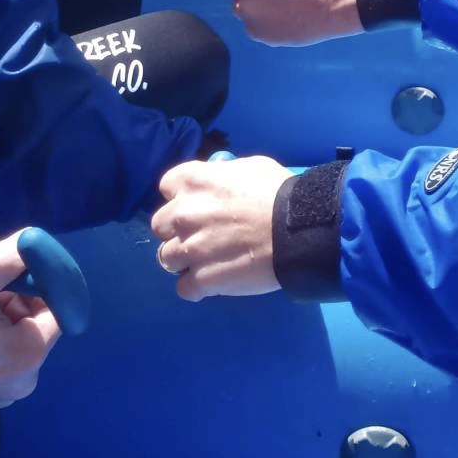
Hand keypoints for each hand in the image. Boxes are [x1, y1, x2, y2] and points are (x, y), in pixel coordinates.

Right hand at [0, 232, 63, 417]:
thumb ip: (4, 262)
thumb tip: (32, 238)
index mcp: (31, 353)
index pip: (57, 310)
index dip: (41, 288)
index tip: (17, 277)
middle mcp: (28, 380)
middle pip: (37, 328)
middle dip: (18, 306)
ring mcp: (7, 394)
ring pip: (19, 345)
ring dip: (4, 325)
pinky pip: (4, 365)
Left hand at [151, 156, 293, 299]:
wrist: (297, 231)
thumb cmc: (279, 194)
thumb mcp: (248, 168)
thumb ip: (222, 176)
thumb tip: (217, 182)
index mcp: (193, 180)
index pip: (166, 187)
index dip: (181, 197)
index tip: (198, 205)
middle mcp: (183, 213)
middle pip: (160, 226)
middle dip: (178, 230)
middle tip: (202, 235)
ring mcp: (189, 248)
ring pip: (166, 258)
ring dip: (184, 260)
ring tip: (208, 262)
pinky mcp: (201, 279)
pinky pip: (184, 288)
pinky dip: (197, 287)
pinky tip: (214, 282)